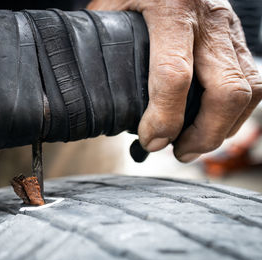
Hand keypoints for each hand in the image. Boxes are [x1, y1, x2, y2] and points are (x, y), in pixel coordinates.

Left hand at [88, 0, 261, 161]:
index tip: (150, 140)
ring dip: (223, 128)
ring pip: (249, 89)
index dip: (164, 118)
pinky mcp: (236, 36)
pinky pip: (253, 80)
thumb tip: (104, 99)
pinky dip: (236, 111)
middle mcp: (208, 19)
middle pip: (226, 91)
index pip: (174, 75)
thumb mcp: (112, 9)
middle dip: (204, 134)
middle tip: (179, 152)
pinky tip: (214, 123)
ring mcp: (229, 28)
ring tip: (195, 145)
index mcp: (170, 9)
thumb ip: (108, 47)